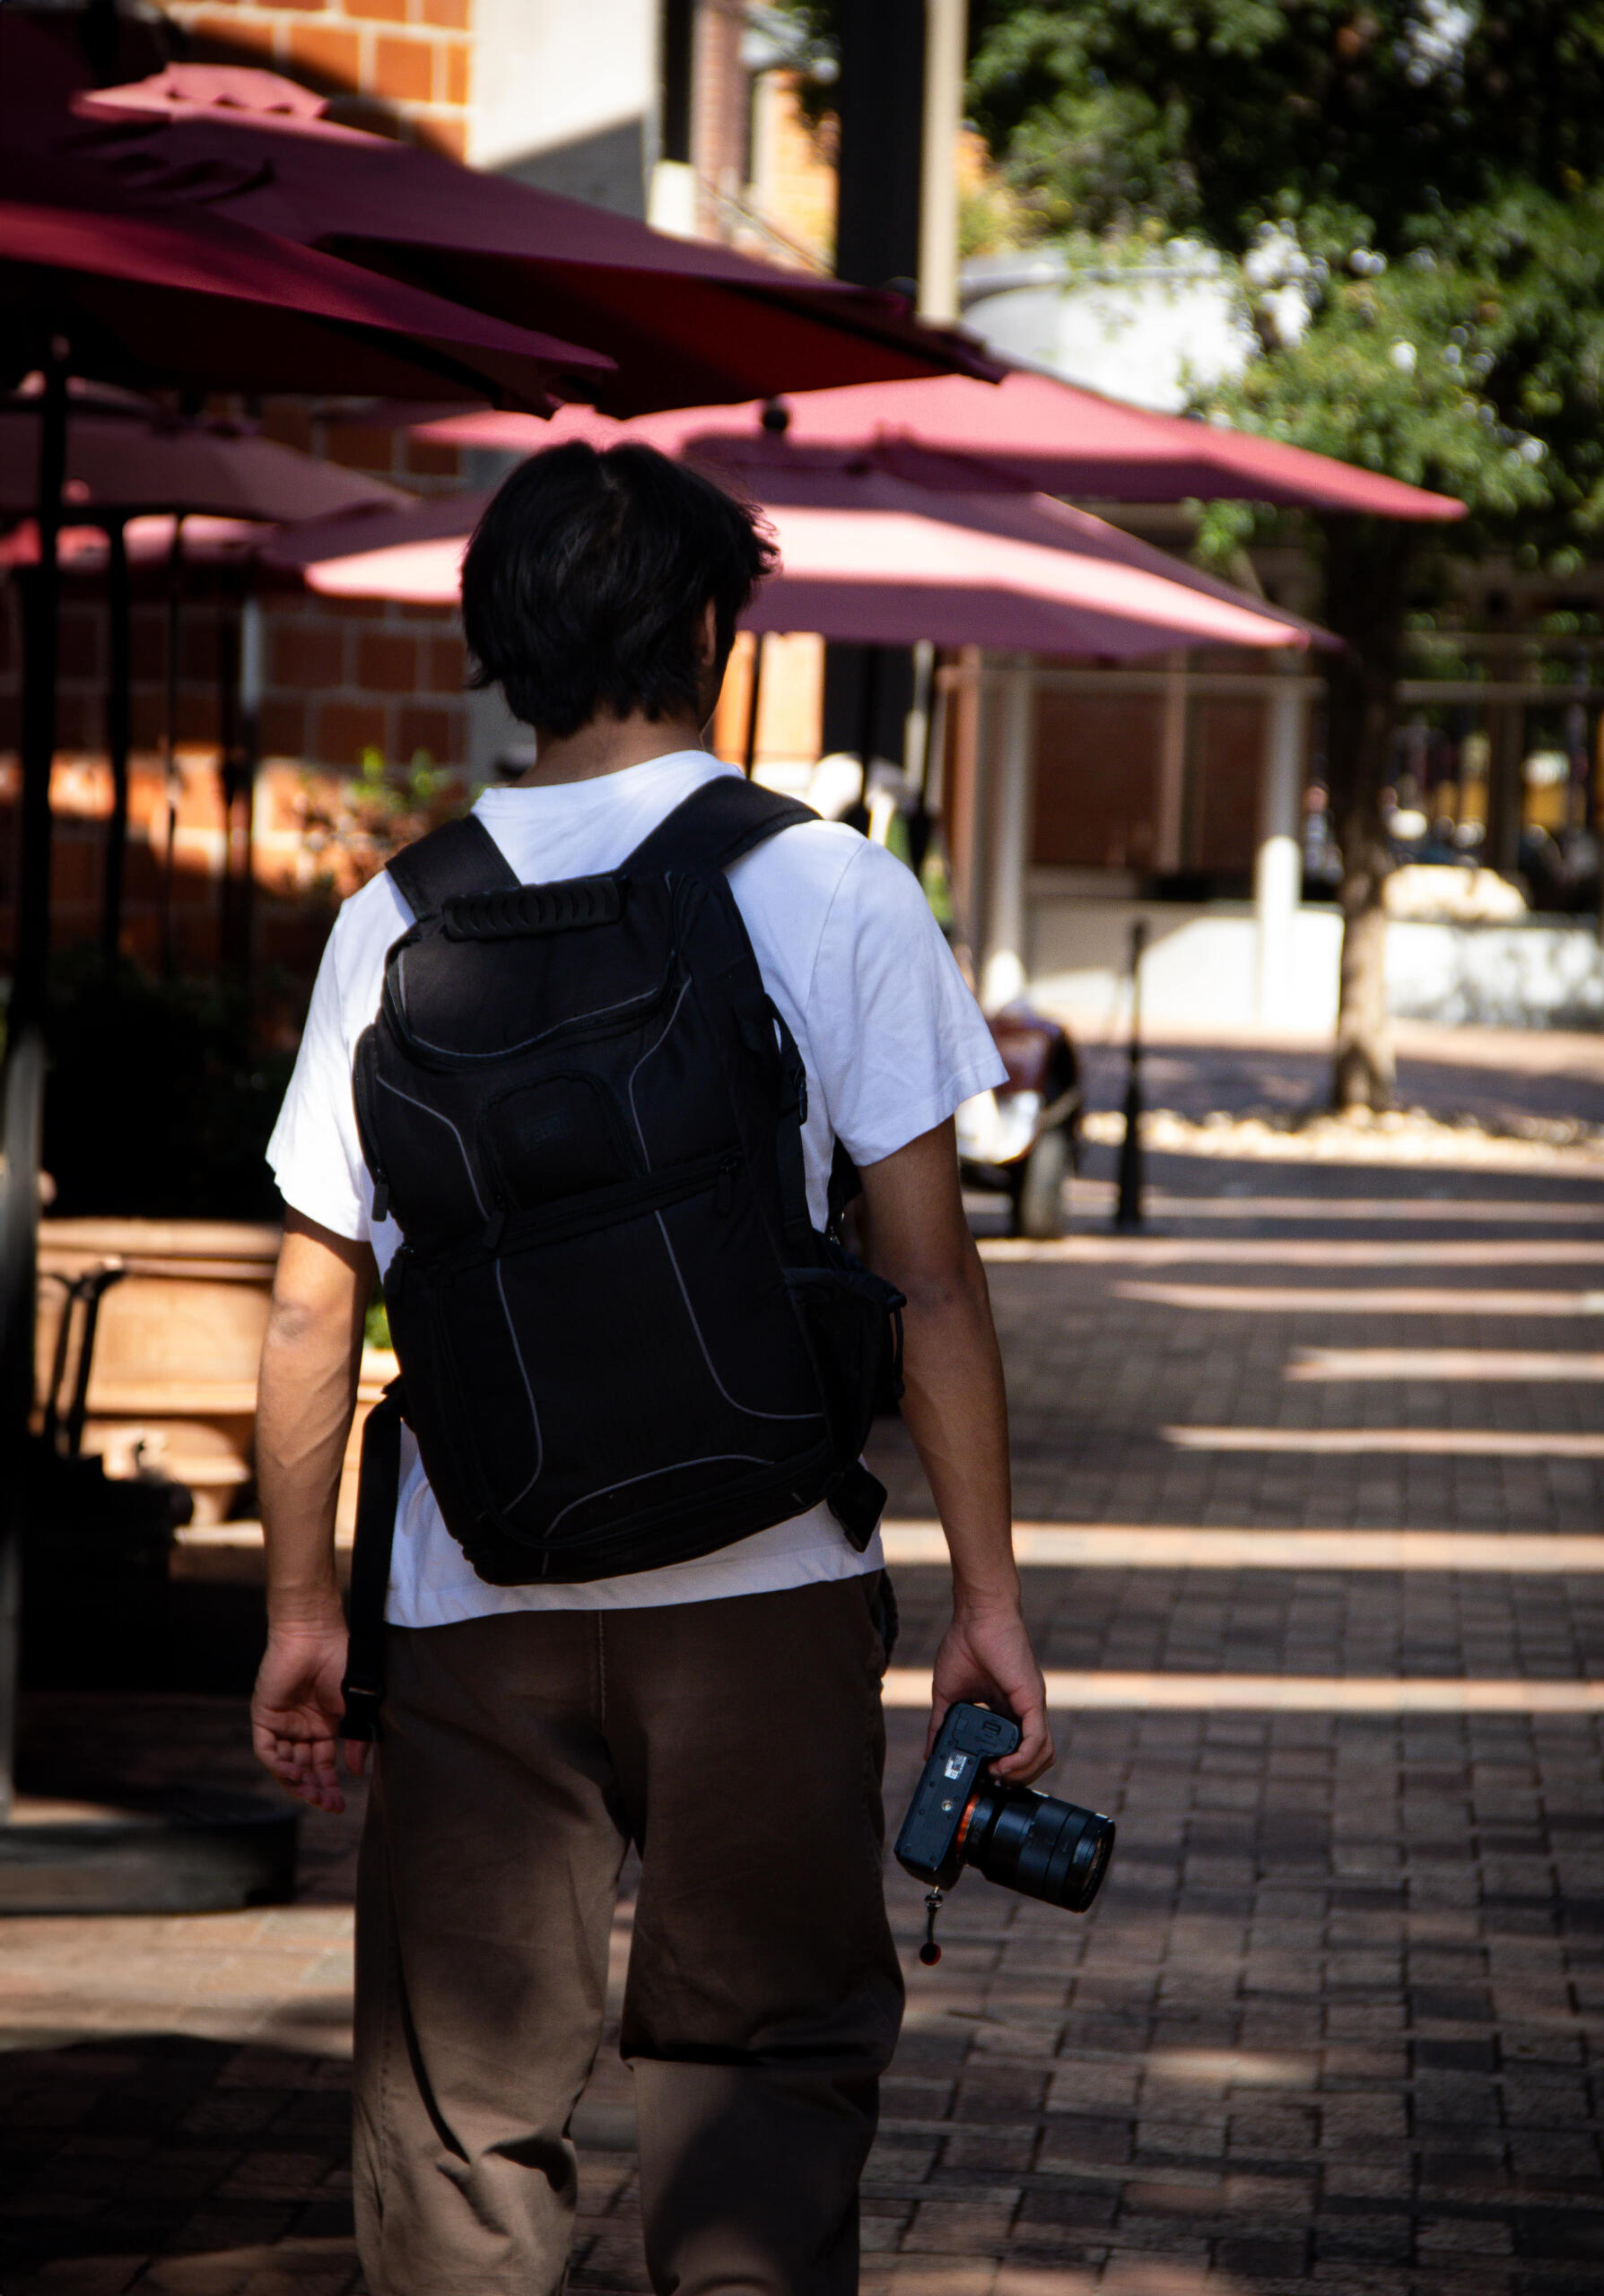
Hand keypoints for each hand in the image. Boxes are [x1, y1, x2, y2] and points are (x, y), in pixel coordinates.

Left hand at [250, 1618, 366, 1813]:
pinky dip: (279, 1766)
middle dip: (315, 1790)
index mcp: (323, 1726)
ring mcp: (282, 1724)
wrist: (316, 1636)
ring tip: (313, 1792)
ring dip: (297, 1782)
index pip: (323, 1765)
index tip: (340, 1805)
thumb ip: (356, 1738)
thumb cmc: (341, 1662)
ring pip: (284, 1765)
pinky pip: (267, 1751)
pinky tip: (296, 1774)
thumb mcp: (356, 1706)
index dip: (330, 1786)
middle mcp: (301, 1728)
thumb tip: (356, 1771)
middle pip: (304, 1770)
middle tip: (328, 1805)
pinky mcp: (264, 1717)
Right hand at [929, 1598, 1052, 1783]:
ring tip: (997, 1775)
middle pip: (1036, 1758)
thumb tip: (929, 1751)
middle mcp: (1024, 1710)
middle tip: (991, 1781)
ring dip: (1022, 1774)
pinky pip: (1038, 1739)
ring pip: (1044, 1754)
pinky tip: (1003, 1765)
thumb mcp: (948, 1694)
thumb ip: (941, 1723)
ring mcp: (1031, 1705)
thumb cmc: (964, 1645)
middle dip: (1016, 1779)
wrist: (976, 1616)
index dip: (1004, 1770)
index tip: (982, 1777)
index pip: (1017, 1750)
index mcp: (1007, 1709)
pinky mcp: (1032, 1699)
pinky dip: (1023, 1760)